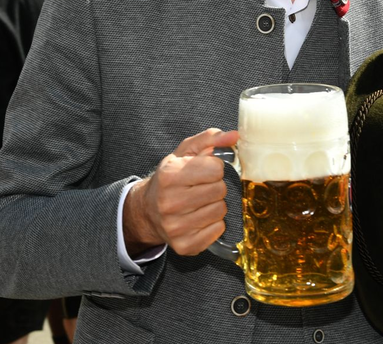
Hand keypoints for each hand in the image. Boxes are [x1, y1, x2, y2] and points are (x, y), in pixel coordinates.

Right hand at [123, 128, 238, 256]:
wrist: (148, 211)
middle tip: (202, 188)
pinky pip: (218, 230)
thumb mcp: (185, 152)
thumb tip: (234, 136)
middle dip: (216, 186)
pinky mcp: (184, 245)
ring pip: (221, 211)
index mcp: (169, 175)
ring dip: (216, 205)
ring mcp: (175, 227)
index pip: (216, 169)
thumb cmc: (171, 179)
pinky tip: (200, 217)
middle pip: (220, 191)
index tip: (205, 171)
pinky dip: (214, 223)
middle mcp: (169, 202)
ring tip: (201, 202)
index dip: (215, 168)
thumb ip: (210, 139)